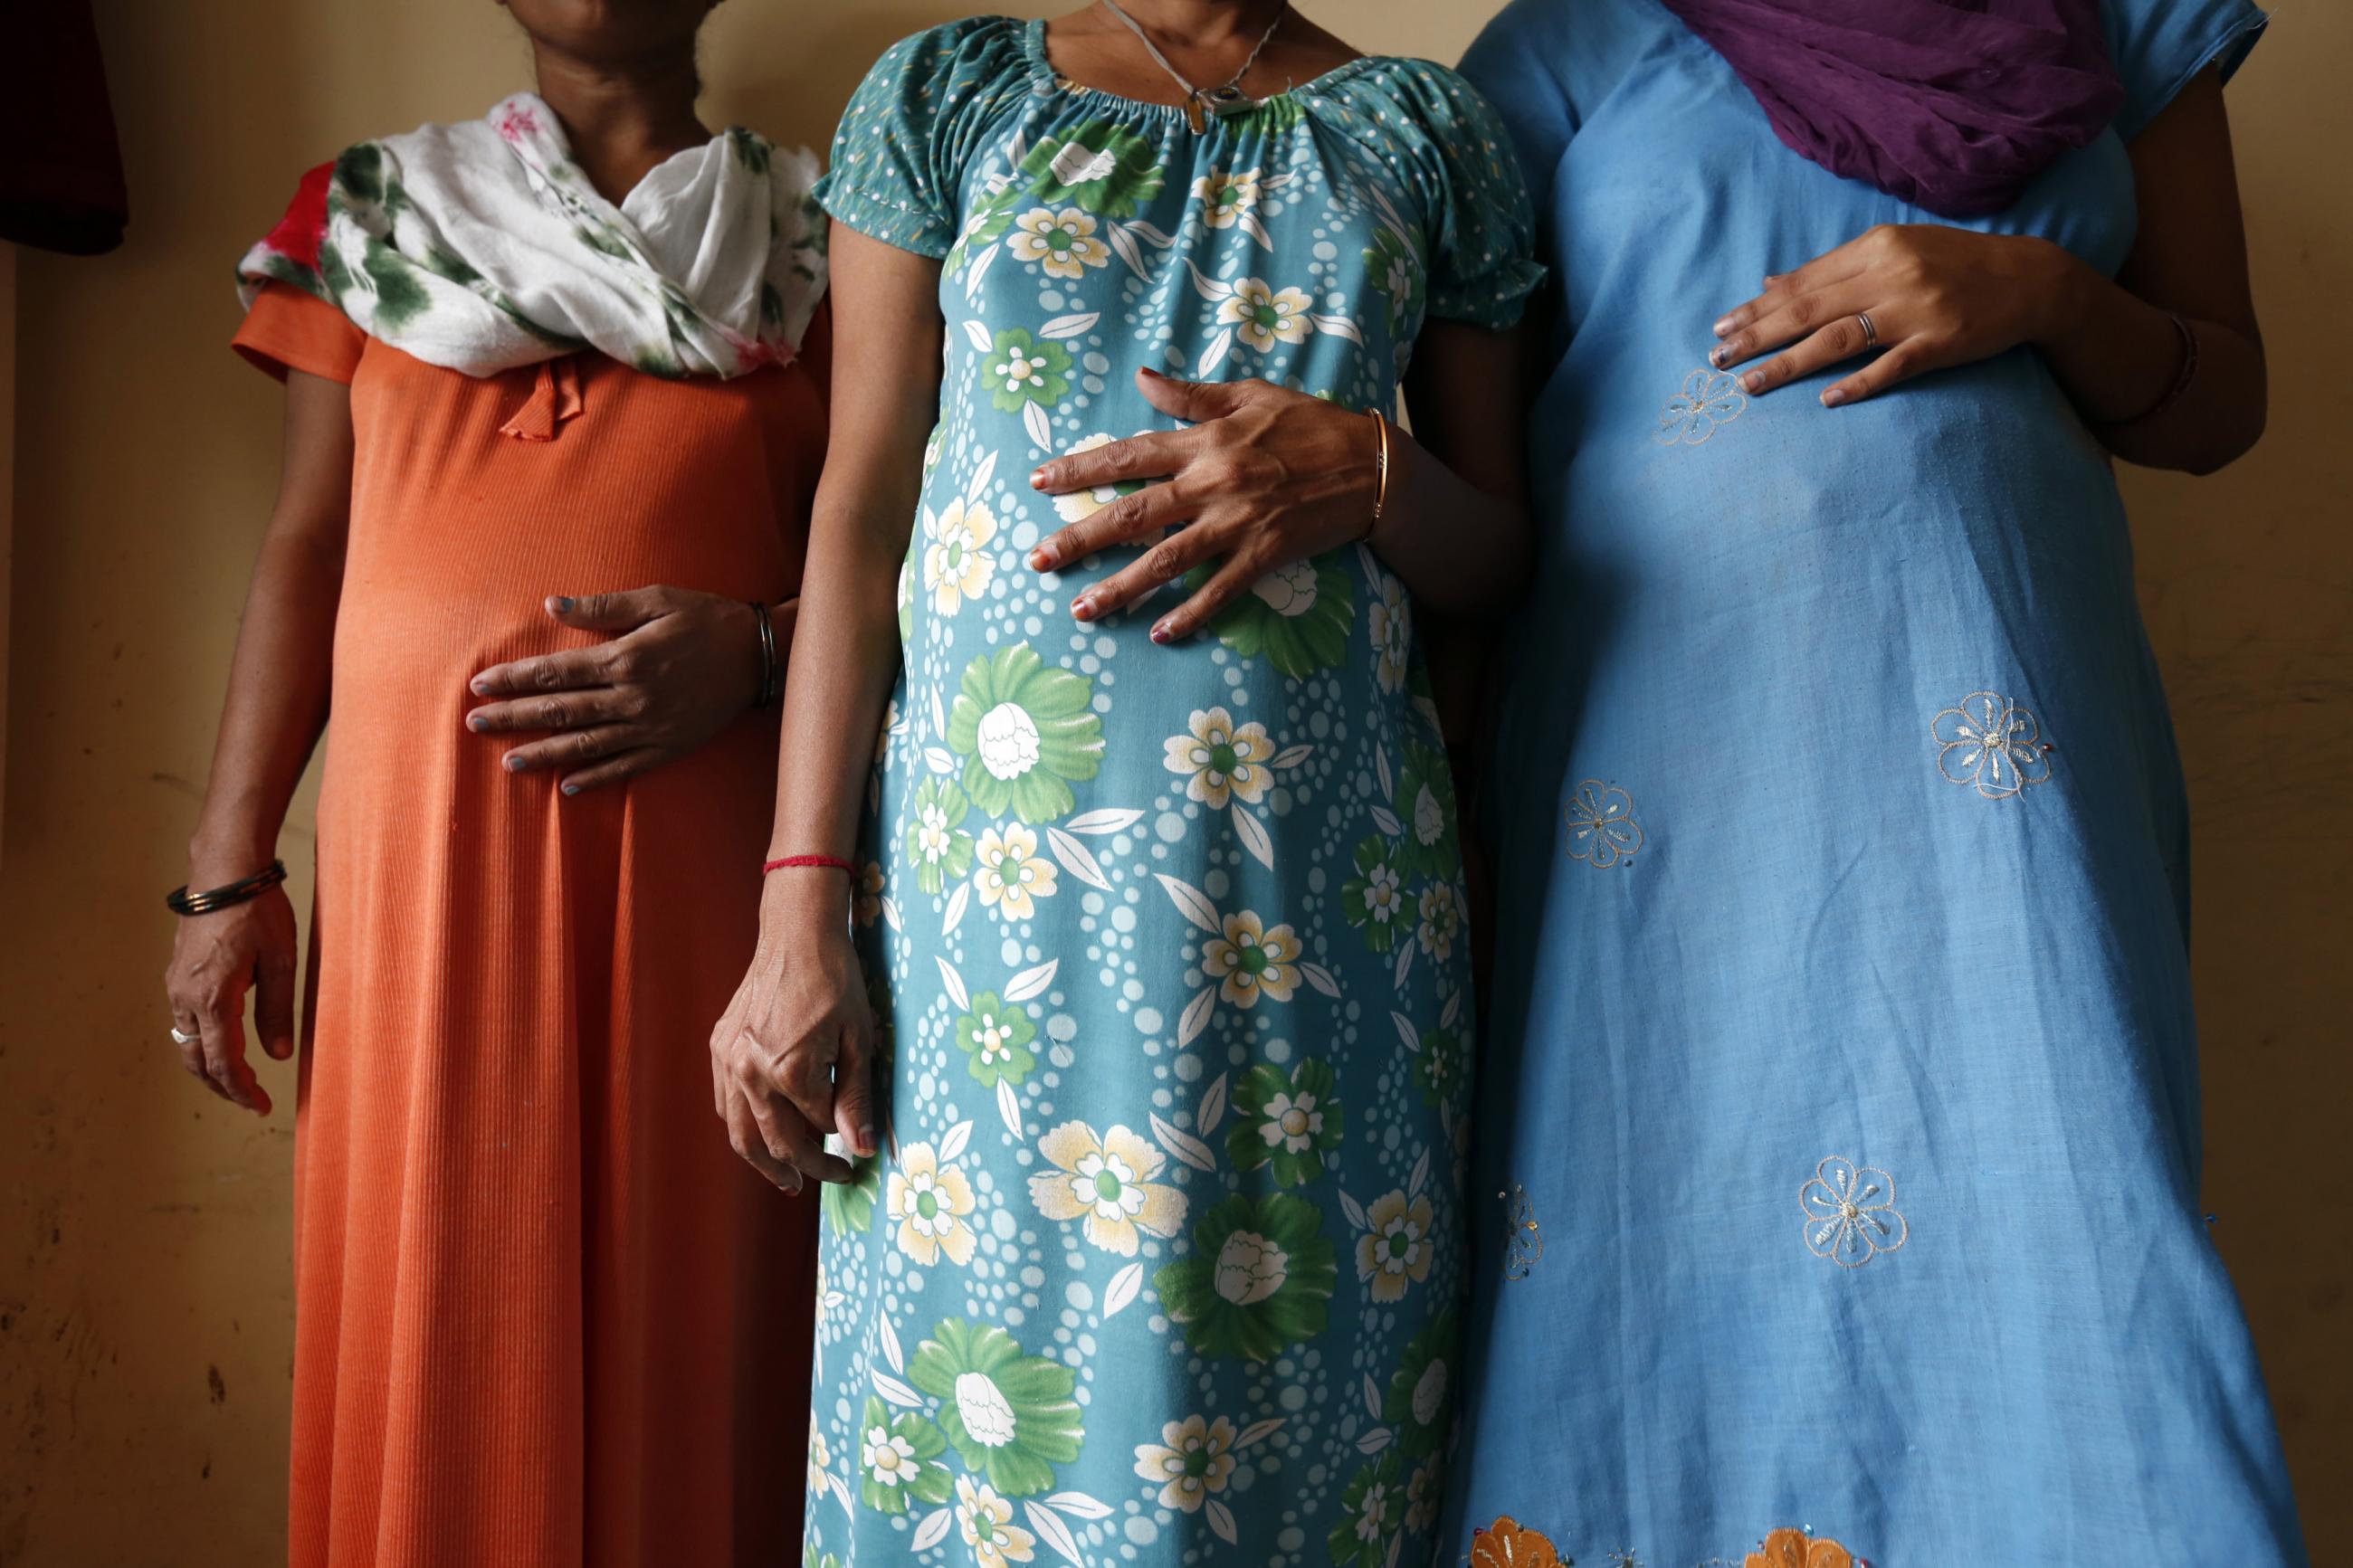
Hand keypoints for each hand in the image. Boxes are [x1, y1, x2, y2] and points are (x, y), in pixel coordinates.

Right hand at [163, 876, 298, 1113]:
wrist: (225, 872)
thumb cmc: (258, 911)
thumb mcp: (281, 961)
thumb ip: (278, 1011)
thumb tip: (279, 1055)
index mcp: (213, 997)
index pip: (223, 1062)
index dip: (241, 1090)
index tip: (261, 1106)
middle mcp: (185, 996)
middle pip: (197, 1060)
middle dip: (223, 1085)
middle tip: (252, 1099)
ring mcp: (176, 985)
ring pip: (187, 1042)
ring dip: (210, 1065)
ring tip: (240, 1077)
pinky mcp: (176, 975)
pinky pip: (184, 1021)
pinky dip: (203, 1041)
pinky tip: (225, 1041)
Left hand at [468, 588, 791, 793]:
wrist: (760, 656)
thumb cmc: (707, 619)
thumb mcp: (657, 599)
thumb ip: (604, 607)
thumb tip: (554, 605)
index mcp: (624, 658)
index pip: (555, 672)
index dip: (514, 679)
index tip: (480, 685)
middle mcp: (631, 697)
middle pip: (560, 711)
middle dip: (513, 717)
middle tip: (474, 724)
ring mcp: (649, 727)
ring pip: (585, 744)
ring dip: (543, 754)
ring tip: (509, 761)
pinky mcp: (669, 746)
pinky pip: (625, 767)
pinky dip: (595, 778)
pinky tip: (567, 786)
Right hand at [708, 877, 880, 1192]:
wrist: (797, 934)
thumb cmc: (835, 981)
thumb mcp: (858, 1041)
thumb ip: (855, 1099)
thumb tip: (860, 1148)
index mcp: (789, 1071)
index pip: (814, 1130)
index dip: (837, 1150)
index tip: (854, 1162)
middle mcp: (751, 1071)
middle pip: (774, 1141)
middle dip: (803, 1167)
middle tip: (825, 1180)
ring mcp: (729, 1060)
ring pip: (739, 1131)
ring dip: (762, 1161)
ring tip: (786, 1178)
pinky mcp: (719, 1047)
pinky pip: (725, 1102)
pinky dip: (741, 1125)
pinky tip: (759, 1135)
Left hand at [1026, 368, 1377, 642]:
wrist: (1372, 465)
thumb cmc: (1312, 425)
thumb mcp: (1252, 395)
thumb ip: (1194, 396)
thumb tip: (1144, 381)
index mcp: (1204, 442)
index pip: (1127, 455)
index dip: (1080, 469)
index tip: (1040, 484)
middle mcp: (1211, 484)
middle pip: (1131, 514)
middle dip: (1079, 538)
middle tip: (1037, 559)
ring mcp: (1236, 524)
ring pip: (1164, 560)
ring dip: (1119, 588)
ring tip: (1082, 610)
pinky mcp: (1264, 555)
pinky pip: (1219, 591)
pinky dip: (1189, 614)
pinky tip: (1158, 634)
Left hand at [1708, 224, 2078, 406]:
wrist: (2029, 279)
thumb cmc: (1953, 264)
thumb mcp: (1893, 251)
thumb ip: (1834, 268)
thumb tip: (1772, 284)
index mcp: (1876, 247)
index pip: (1802, 283)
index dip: (1757, 307)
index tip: (1720, 326)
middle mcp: (1891, 275)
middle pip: (1809, 311)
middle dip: (1756, 336)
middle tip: (1717, 359)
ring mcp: (1916, 311)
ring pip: (1838, 339)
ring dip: (1788, 364)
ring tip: (1750, 385)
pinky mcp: (1941, 343)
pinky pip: (1892, 366)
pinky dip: (1858, 382)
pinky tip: (1825, 398)